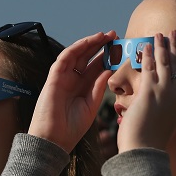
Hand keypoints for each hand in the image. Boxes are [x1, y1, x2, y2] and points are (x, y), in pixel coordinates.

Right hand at [28, 30, 116, 152]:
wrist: (53, 141)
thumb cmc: (71, 129)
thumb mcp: (91, 106)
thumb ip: (98, 88)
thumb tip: (110, 69)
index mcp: (83, 88)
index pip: (96, 68)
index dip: (108, 57)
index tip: (122, 49)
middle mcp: (73, 81)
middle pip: (87, 58)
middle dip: (100, 46)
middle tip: (115, 35)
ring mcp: (63, 78)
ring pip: (77, 54)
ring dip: (90, 43)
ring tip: (104, 35)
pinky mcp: (53, 78)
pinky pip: (64, 58)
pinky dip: (76, 48)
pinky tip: (88, 41)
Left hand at [117, 30, 175, 151]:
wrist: (144, 150)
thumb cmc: (150, 142)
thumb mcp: (163, 124)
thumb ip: (162, 111)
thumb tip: (153, 107)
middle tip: (175, 33)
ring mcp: (164, 92)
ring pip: (164, 63)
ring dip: (161, 46)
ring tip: (159, 34)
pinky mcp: (150, 91)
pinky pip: (149, 68)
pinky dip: (148, 55)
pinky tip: (145, 46)